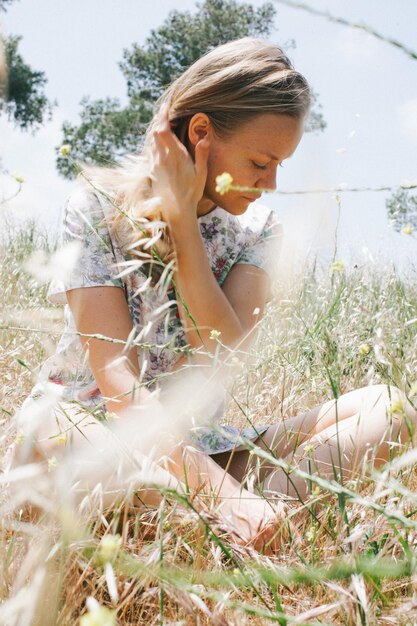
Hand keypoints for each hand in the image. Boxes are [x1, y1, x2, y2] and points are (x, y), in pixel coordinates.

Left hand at [149, 103, 209, 224]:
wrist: (176, 210)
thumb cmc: (191, 193)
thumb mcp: (201, 173)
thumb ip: (202, 154)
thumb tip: (204, 138)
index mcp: (174, 156)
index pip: (163, 130)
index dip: (163, 116)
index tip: (166, 107)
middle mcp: (162, 158)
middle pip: (155, 132)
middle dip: (160, 121)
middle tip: (167, 114)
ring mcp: (156, 165)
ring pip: (151, 141)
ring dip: (157, 131)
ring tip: (164, 126)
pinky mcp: (153, 171)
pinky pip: (151, 151)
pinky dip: (154, 143)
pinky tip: (160, 144)